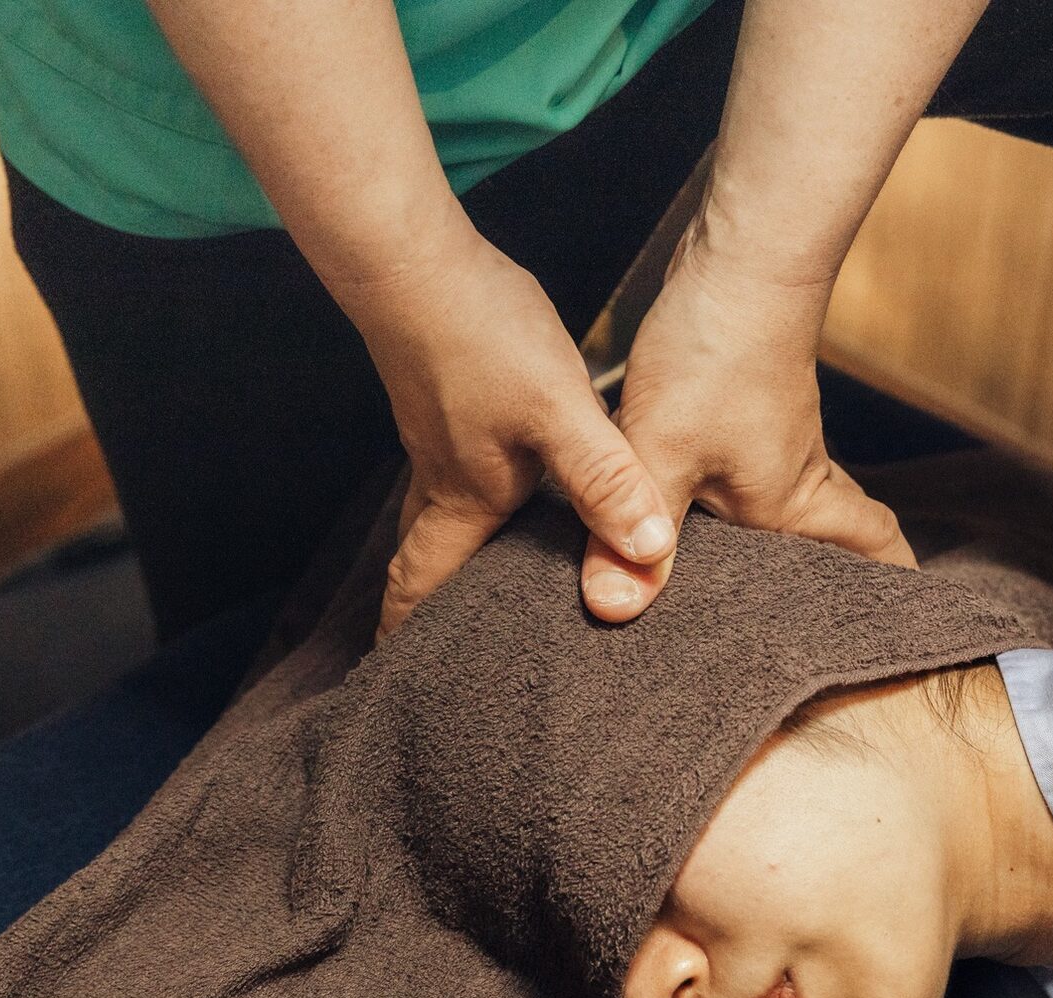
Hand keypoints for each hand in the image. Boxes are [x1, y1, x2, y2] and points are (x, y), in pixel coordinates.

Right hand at [356, 221, 676, 634]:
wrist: (412, 258)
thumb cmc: (479, 334)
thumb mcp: (558, 410)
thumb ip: (605, 480)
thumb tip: (648, 553)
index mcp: (466, 499)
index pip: (425, 588)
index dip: (412, 637)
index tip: (404, 683)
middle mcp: (444, 479)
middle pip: (428, 563)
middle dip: (435, 613)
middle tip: (451, 656)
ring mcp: (441, 441)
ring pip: (446, 520)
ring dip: (459, 559)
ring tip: (488, 592)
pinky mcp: (450, 404)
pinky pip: (461, 476)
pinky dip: (480, 505)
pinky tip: (517, 494)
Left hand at [579, 243, 914, 622]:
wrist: (737, 260)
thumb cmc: (714, 355)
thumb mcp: (660, 452)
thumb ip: (630, 533)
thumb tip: (615, 610)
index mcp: (792, 504)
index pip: (873, 549)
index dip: (892, 587)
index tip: (898, 624)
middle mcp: (796, 478)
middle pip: (839, 537)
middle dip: (834, 579)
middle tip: (809, 625)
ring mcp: (776, 441)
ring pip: (794, 506)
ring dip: (780, 542)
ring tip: (736, 587)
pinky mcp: (747, 412)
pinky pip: (753, 475)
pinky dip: (737, 505)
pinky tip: (686, 511)